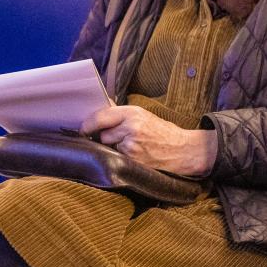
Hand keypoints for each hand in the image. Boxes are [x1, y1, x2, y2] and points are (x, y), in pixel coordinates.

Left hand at [81, 105, 217, 176]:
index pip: (100, 116)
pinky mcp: (132, 159)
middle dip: (105, 137)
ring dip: (114, 148)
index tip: (84, 128)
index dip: (88, 124)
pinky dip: (121, 157)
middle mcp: (131, 127)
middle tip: (117, 138)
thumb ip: (122, 114)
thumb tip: (101, 106)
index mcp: (134, 113)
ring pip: (108, 147)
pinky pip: (116, 157)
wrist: (183, 150)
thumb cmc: (164, 133)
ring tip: (132, 146)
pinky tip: (135, 155)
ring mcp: (131, 145)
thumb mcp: (145, 116)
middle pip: (102, 134)